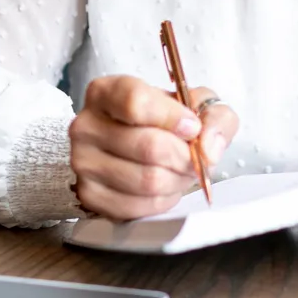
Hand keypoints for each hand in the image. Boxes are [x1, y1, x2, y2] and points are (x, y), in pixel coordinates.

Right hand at [69, 75, 239, 220]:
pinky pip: (139, 206)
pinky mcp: (89, 195)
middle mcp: (86, 125)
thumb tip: (208, 149)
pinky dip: (163, 199)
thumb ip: (215, 118)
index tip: (192, 127)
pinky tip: (164, 186)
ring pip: (147, 180)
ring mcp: (83, 162)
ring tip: (179, 170)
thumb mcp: (197, 105)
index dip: (172, 118)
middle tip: (193, 157)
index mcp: (106, 92)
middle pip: (148, 146)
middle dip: (184, 156)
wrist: (144, 148)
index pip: (135, 102)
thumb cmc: (167, 122)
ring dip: (176, 179)